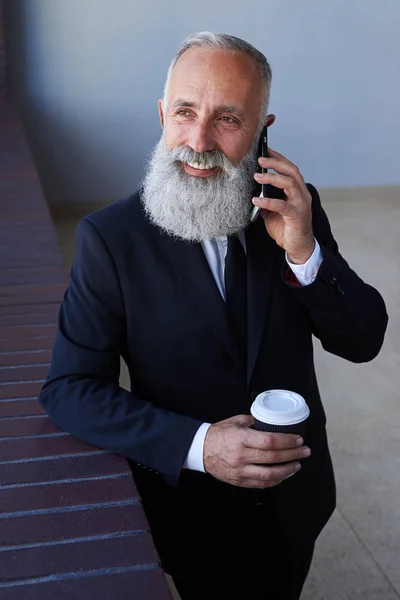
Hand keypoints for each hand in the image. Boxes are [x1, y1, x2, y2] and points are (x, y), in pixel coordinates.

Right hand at [203, 414, 310, 488]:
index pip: (269, 441)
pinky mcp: (239, 481)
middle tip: (305, 451)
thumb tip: (271, 420)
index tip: (298, 439)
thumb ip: (253, 421)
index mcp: (241, 438)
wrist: (200, 450)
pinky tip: (284, 474)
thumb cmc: (219, 434)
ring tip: (297, 464)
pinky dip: (276, 480)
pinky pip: (262, 483)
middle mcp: (241, 456)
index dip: (287, 441)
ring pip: (270, 475)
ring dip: (287, 470)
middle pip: (273, 458)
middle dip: (293, 454)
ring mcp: (240, 471)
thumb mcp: (235, 422)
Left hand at [253, 148, 314, 263]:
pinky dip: (268, 201)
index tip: (266, 150)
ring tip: (257, 175)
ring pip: (289, 183)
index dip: (279, 158)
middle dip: (276, 162)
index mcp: (297, 191)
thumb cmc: (286, 229)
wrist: (298, 247)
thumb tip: (254, 193)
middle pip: (292, 171)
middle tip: (260, 159)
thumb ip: (266, 201)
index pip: (290, 169)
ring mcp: (301, 204)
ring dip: (272, 177)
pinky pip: (282, 205)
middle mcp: (302, 194)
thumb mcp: (273, 212)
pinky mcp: (297, 215)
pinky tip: (256, 201)